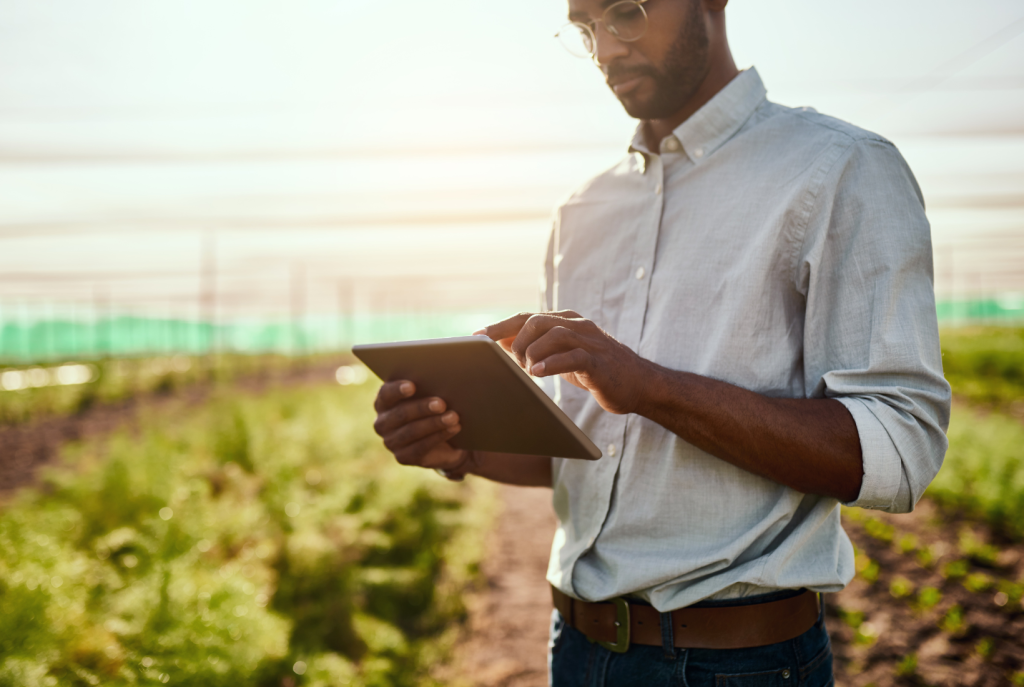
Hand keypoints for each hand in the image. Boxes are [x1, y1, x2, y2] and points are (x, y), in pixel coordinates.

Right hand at [372, 380, 468, 470]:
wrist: (444, 440)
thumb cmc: (434, 409)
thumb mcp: (430, 395)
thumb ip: (428, 387)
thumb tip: (443, 378)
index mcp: (384, 402)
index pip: (386, 394)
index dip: (397, 390)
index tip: (412, 386)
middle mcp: (382, 423)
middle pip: (401, 413)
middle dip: (422, 408)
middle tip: (442, 403)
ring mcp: (391, 442)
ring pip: (412, 431)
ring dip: (435, 423)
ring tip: (453, 417)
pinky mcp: (403, 457)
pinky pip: (421, 447)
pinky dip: (439, 436)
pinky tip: (454, 428)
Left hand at [477, 311, 650, 414]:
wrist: (638, 384)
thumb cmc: (596, 370)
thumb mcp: (562, 355)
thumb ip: (536, 347)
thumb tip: (500, 343)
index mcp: (565, 321)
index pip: (525, 317)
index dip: (499, 326)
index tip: (476, 337)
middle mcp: (577, 325)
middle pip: (535, 321)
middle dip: (515, 342)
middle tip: (510, 364)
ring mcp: (590, 341)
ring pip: (553, 334)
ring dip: (531, 353)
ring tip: (525, 371)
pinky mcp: (599, 360)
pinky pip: (572, 356)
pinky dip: (551, 364)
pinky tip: (537, 374)